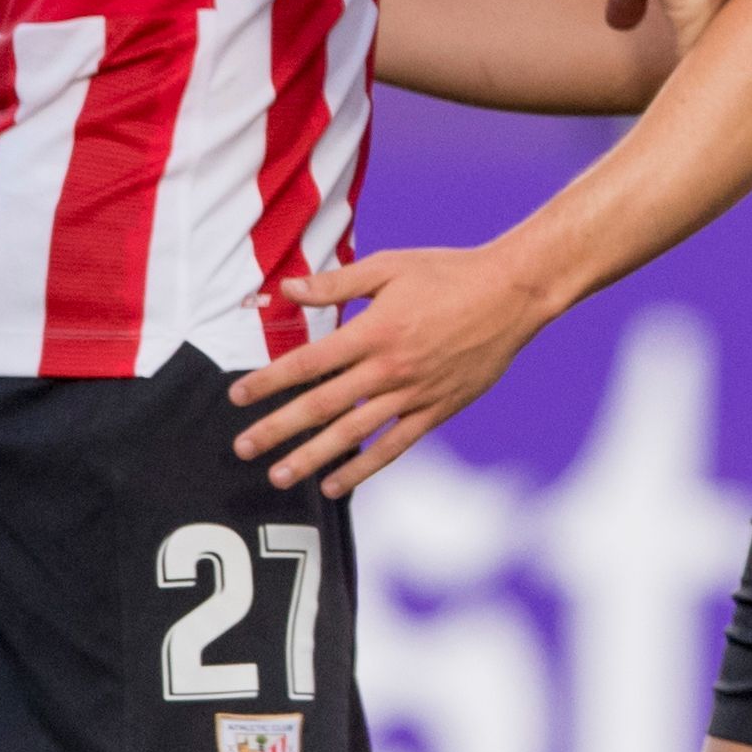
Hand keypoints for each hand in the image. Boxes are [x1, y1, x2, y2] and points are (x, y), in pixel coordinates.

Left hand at [234, 245, 555, 494]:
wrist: (513, 294)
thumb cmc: (449, 273)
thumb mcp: (390, 267)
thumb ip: (336, 283)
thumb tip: (287, 289)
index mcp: (373, 331)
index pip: (307, 363)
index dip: (268, 382)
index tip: (237, 396)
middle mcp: (389, 369)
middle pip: (321, 406)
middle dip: (276, 429)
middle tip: (242, 449)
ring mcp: (414, 394)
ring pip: (352, 435)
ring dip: (311, 458)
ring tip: (278, 476)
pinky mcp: (437, 410)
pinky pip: (394, 446)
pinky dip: (363, 467)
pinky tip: (334, 485)